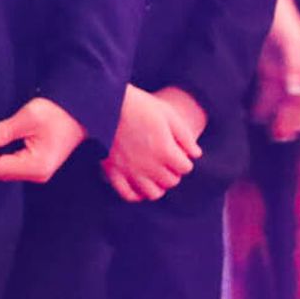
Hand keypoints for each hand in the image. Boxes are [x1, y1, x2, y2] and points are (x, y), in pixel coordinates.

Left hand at [0, 96, 84, 182]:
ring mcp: (37, 172)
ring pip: (3, 170)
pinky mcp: (36, 166)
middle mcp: (36, 175)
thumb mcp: (29, 116)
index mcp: (36, 166)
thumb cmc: (57, 113)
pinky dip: (3, 154)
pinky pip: (11, 165)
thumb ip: (4, 130)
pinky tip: (6, 139)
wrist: (79, 114)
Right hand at [100, 84, 200, 202]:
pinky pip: (127, 194)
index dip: (184, 159)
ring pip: (153, 193)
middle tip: (165, 161)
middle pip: (171, 181)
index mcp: (165, 150)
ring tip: (154, 174)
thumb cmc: (137, 105)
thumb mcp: (167, 114)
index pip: (185, 168)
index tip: (176, 151)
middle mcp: (149, 165)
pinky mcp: (113, 171)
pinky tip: (138, 185)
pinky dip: (136, 194)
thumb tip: (195, 154)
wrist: (103, 104)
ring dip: (157, 185)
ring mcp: (130, 170)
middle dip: (172, 172)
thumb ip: (185, 136)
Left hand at [257, 0, 299, 141]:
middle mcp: (299, 69)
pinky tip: (251, 113)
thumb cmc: (278, 18)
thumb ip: (295, 65)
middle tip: (277, 137)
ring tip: (264, 130)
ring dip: (275, 114)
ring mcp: (283, 67)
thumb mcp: (290, 42)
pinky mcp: (267, 64)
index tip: (296, 129)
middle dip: (290, 119)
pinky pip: (267, 89)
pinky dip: (261, 102)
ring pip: (281, 98)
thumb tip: (297, 92)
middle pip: (298, 100)